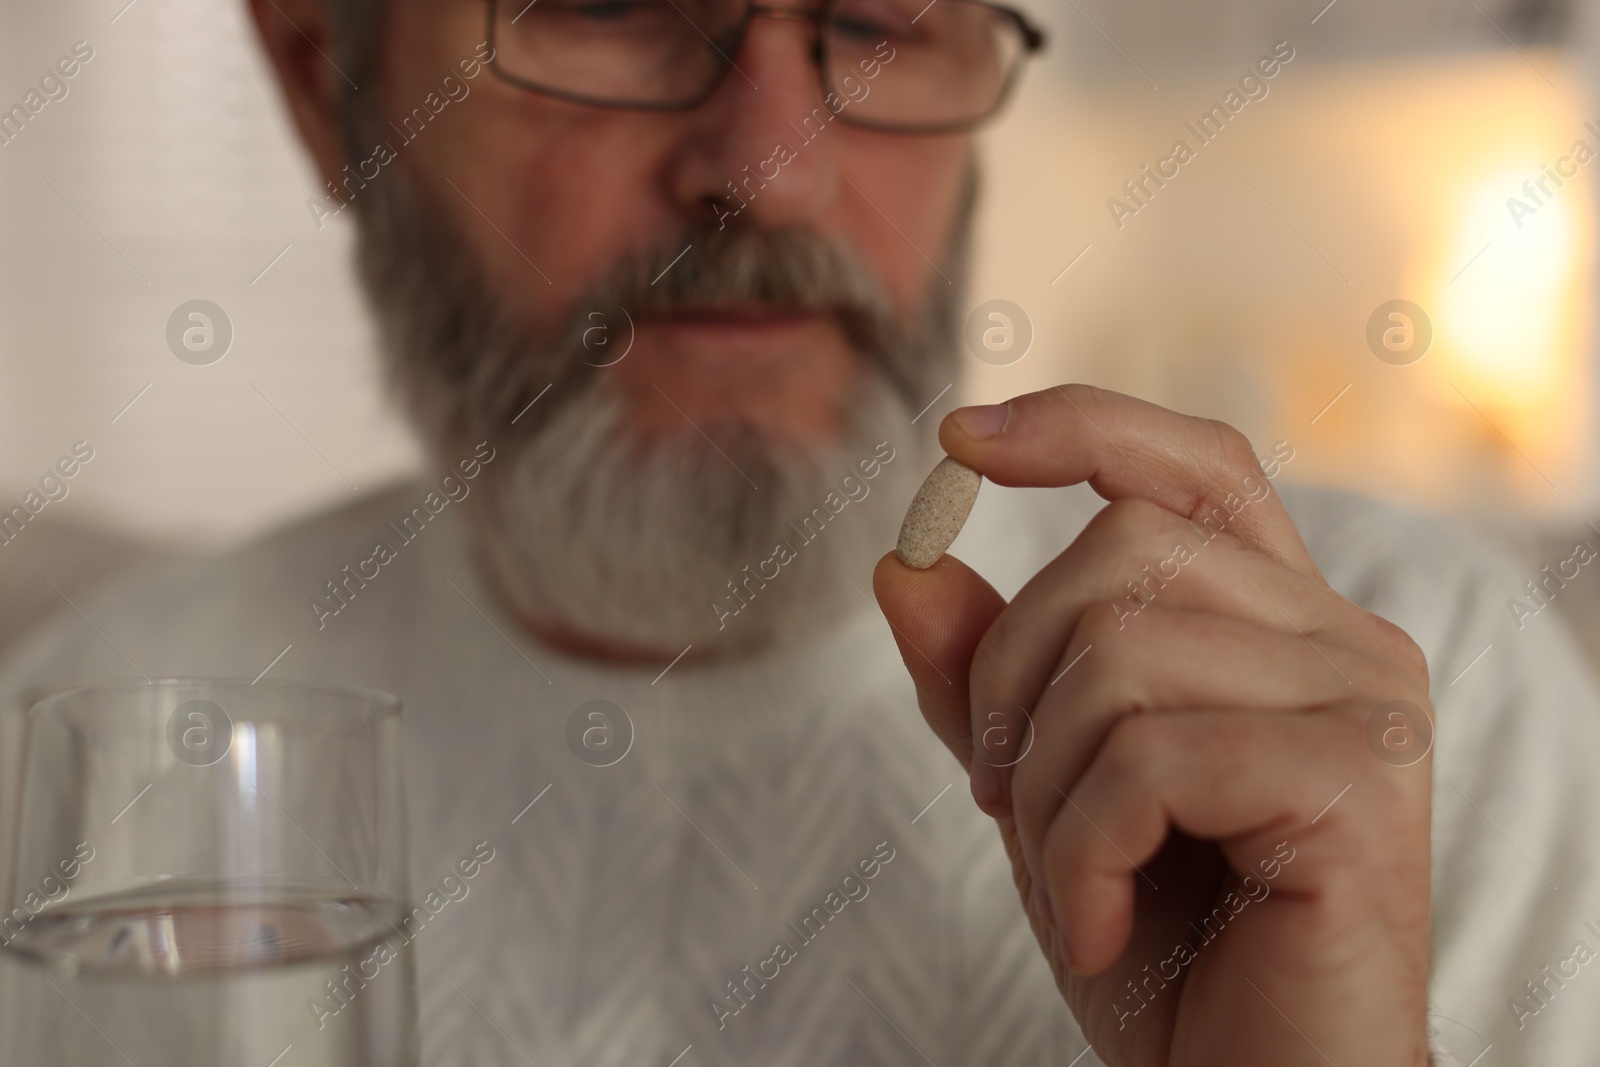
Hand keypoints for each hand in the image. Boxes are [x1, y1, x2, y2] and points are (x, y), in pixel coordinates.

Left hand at [874, 384, 1433, 1066]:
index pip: (1192, 466)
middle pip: (1117, 555)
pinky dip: (1082, 851)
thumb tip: (904, 565)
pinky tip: (1100, 928)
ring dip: (1042, 786)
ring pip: (1118, 652)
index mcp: (1281, 625)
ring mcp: (1364, 705)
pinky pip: (1147, 756)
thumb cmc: (1161, 948)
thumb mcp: (1043, 793)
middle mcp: (1345, 641)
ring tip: (1072, 884)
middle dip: (1012, 685)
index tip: (958, 441)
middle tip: (1005, 807)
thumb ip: (985, 681)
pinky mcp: (1357, 783)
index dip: (1081, 426)